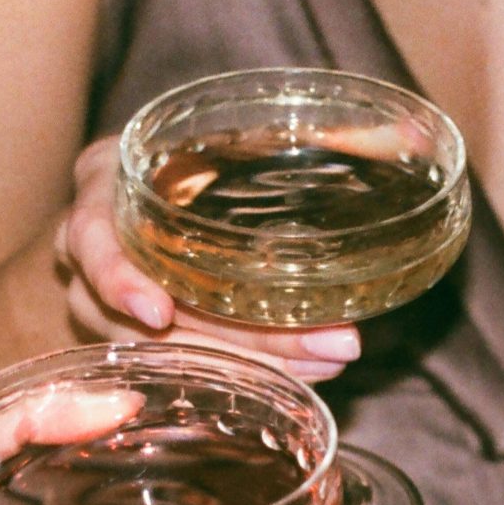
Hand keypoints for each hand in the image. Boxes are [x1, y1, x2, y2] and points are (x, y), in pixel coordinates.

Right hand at [54, 137, 360, 380]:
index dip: (118, 280)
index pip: (87, 240)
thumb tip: (416, 131)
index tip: (160, 312)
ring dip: (250, 362)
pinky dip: (244, 369)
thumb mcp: (231, 132)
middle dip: (236, 339)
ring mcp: (108, 304)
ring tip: (326, 361)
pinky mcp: (140, 337)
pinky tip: (301, 374)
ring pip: (166, 352)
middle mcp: (94, 253)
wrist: (158, 187)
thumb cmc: (193, 154)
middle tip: (324, 346)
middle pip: (143, 316)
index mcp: (103, 189)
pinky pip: (185, 365)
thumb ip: (314, 136)